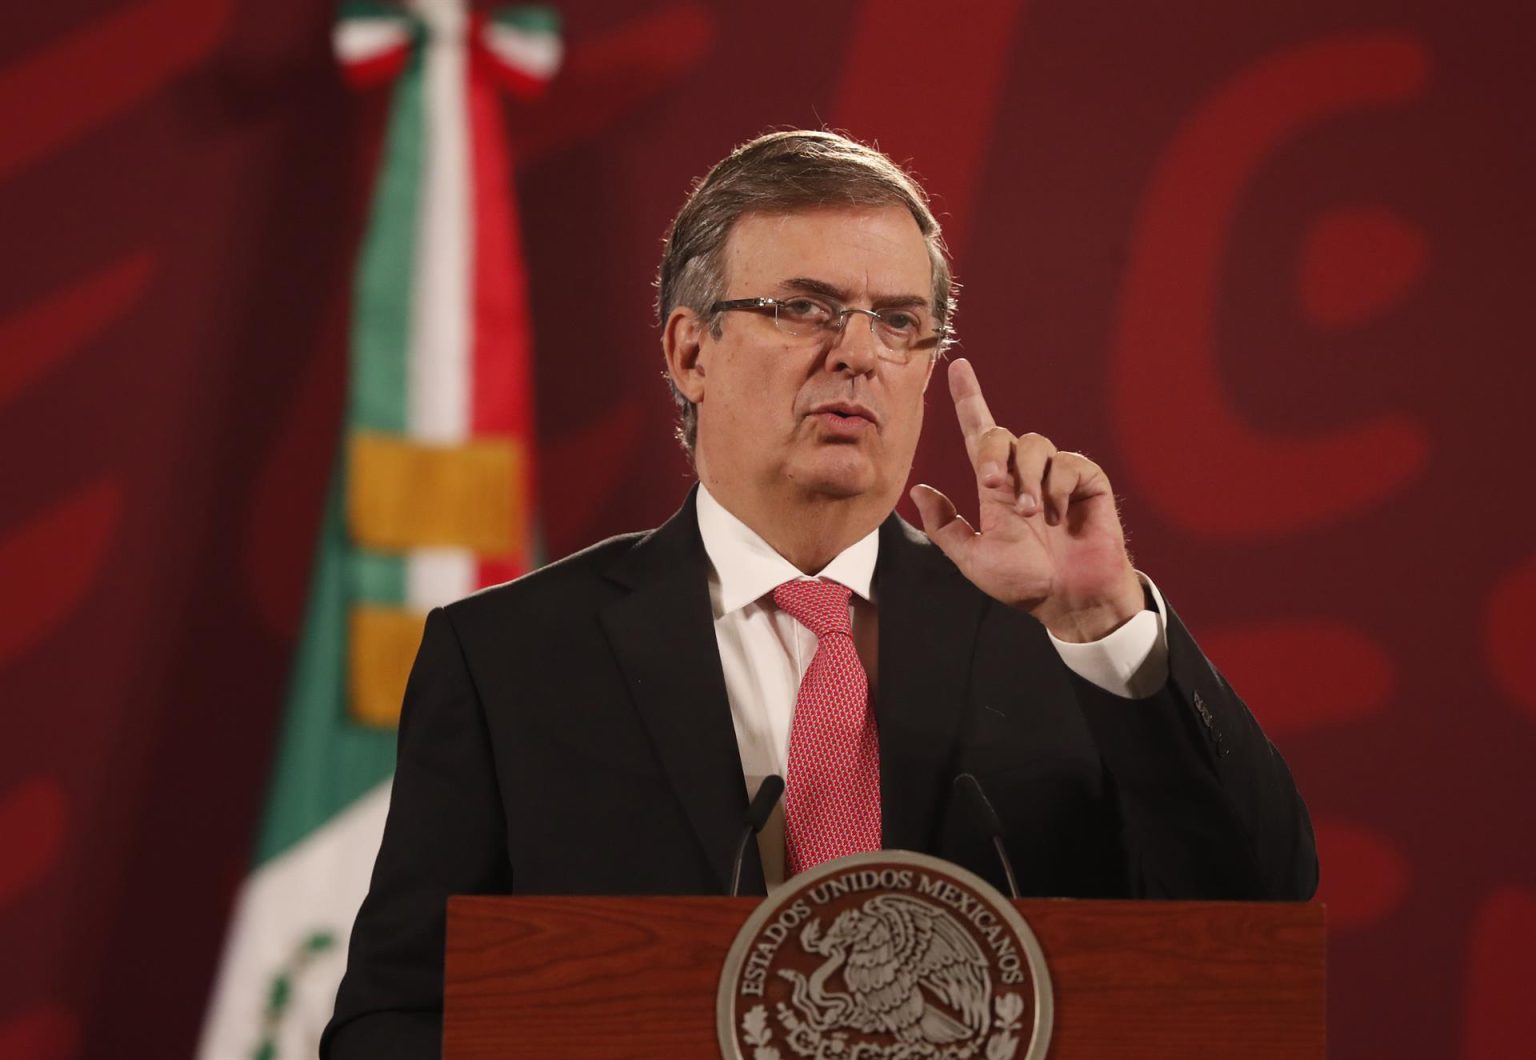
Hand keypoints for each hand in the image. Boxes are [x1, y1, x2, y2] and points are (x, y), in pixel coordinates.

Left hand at [909, 358, 1143, 642]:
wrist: (1069, 599)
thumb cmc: (1024, 581)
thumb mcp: (973, 558)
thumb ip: (946, 526)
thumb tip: (919, 490)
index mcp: (995, 486)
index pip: (978, 433)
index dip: (968, 398)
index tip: (958, 366)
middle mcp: (1023, 473)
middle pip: (999, 433)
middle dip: (991, 454)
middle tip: (991, 486)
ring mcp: (1056, 474)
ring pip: (1034, 444)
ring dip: (1027, 479)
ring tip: (1033, 515)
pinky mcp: (1086, 479)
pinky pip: (1067, 463)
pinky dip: (1057, 488)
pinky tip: (1059, 516)